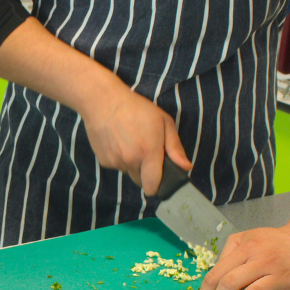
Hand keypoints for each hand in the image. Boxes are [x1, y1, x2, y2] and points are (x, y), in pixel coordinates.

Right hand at [79, 78, 191, 194]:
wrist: (103, 102)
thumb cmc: (137, 109)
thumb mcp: (163, 122)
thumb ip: (175, 147)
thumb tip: (186, 167)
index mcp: (148, 153)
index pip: (152, 187)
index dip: (157, 186)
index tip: (158, 179)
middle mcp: (131, 161)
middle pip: (141, 181)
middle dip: (145, 173)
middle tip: (145, 152)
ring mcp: (115, 162)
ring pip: (128, 172)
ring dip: (132, 163)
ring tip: (129, 142)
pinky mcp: (103, 161)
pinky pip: (116, 166)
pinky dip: (119, 158)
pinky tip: (117, 142)